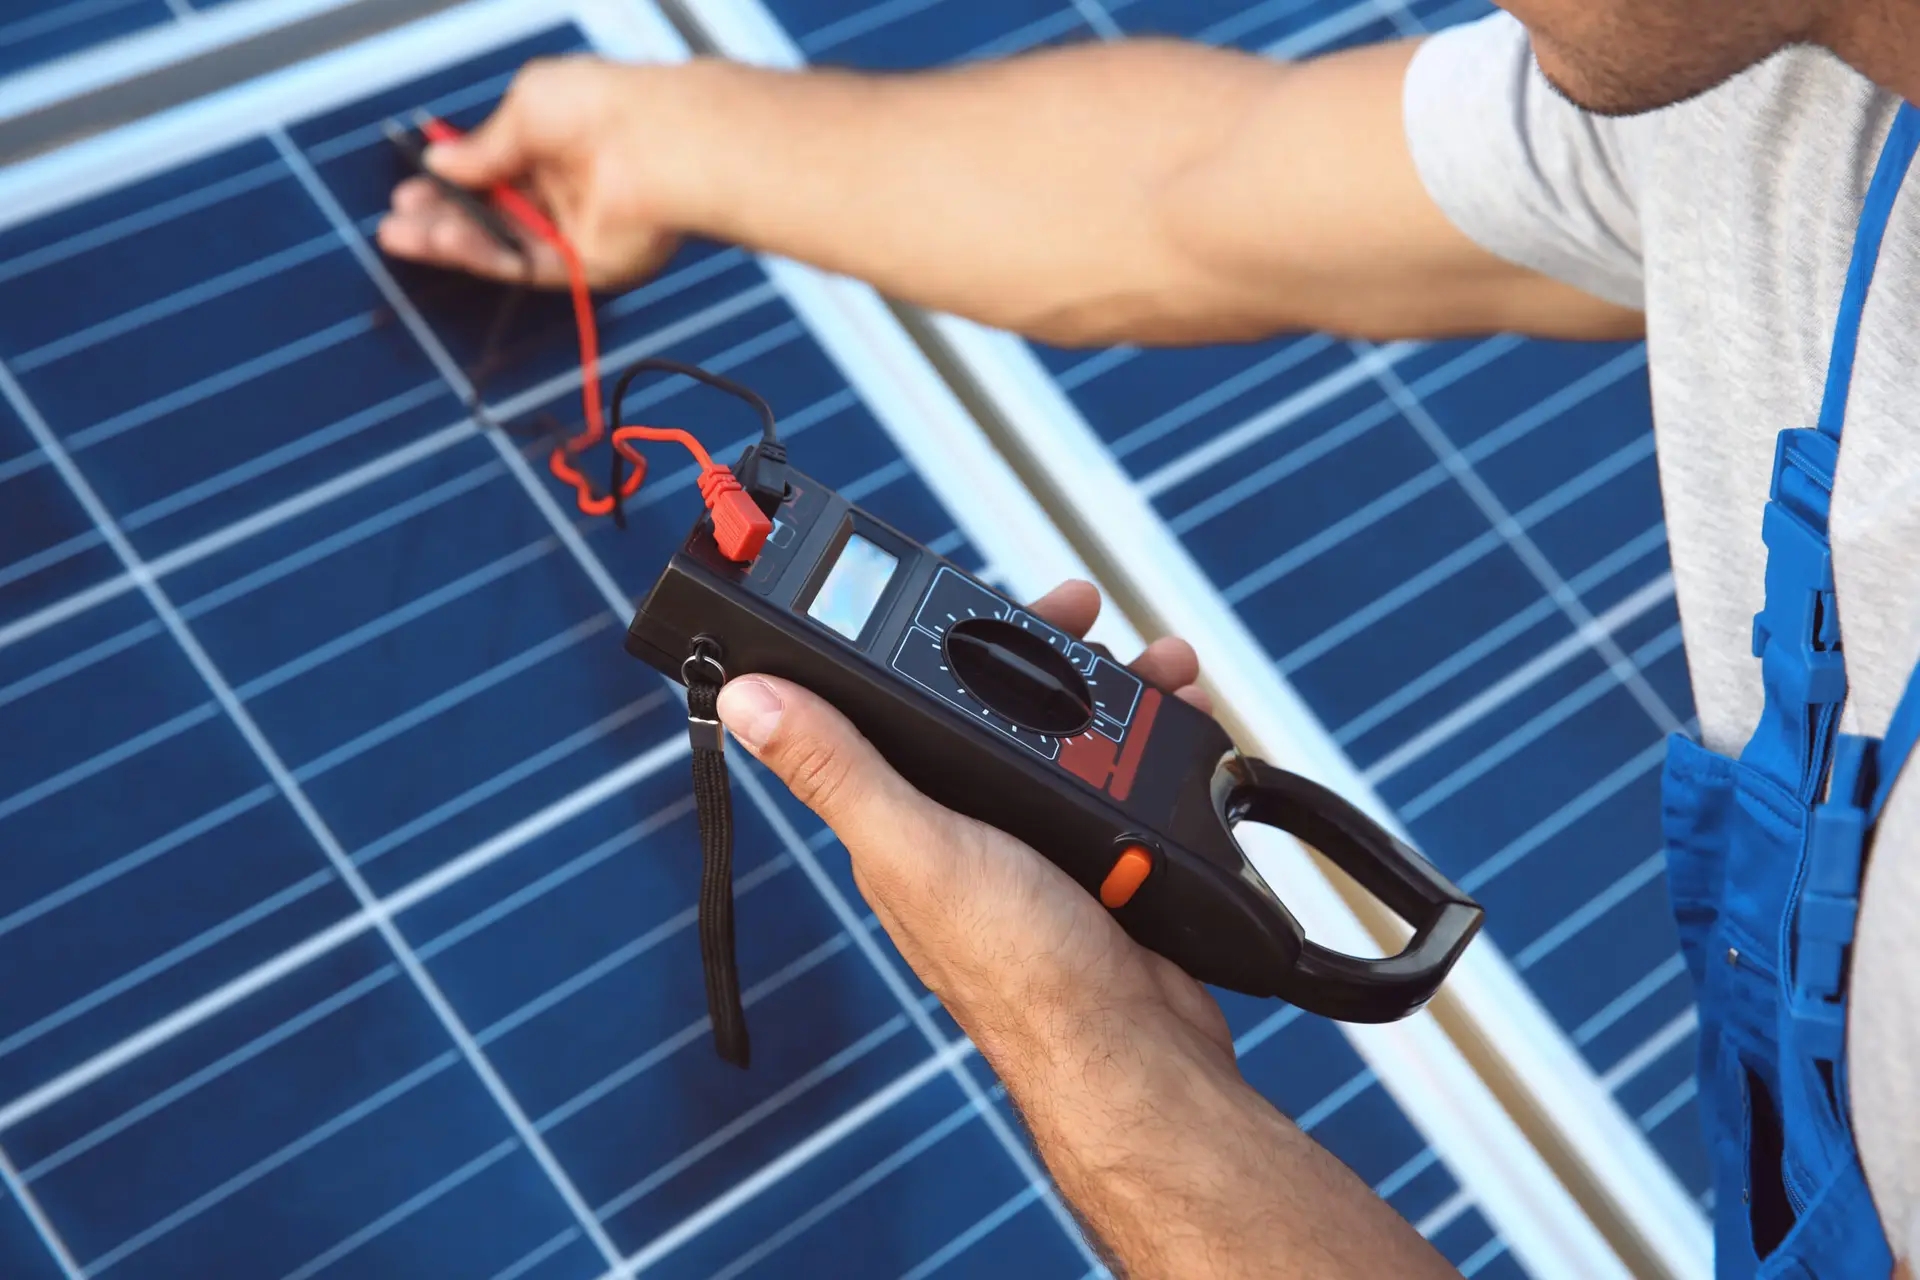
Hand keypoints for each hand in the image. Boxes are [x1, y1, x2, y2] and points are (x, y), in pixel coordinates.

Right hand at [376, 56, 681, 288]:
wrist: (656, 145)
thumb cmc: (603, 108)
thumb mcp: (526, 107)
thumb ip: (482, 145)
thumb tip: (439, 160)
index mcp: (556, 139)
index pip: (494, 167)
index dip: (451, 177)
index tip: (411, 183)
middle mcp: (565, 186)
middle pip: (491, 211)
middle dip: (439, 215)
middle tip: (397, 219)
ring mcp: (575, 228)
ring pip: (500, 242)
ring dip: (450, 238)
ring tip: (404, 234)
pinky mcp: (586, 265)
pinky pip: (523, 265)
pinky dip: (481, 255)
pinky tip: (443, 240)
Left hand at [714, 579, 1235, 1079]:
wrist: (1135, 1053)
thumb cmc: (1020, 972)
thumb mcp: (916, 848)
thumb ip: (838, 768)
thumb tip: (748, 698)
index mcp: (903, 816)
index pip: (900, 700)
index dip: (934, 637)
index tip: (977, 593)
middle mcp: (961, 825)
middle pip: (997, 702)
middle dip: (1046, 648)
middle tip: (1085, 613)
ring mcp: (1034, 842)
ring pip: (1070, 734)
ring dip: (1116, 689)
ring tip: (1158, 666)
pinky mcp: (1100, 860)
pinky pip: (1124, 778)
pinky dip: (1157, 743)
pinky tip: (1184, 728)